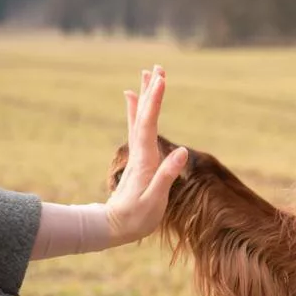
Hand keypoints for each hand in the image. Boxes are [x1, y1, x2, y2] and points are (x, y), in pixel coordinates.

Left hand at [106, 66, 187, 246]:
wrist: (112, 228)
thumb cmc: (135, 218)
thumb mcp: (154, 201)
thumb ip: (166, 176)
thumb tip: (182, 150)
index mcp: (145, 160)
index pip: (149, 124)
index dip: (154, 101)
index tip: (160, 80)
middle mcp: (139, 152)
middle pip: (143, 115)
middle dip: (150, 91)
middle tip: (156, 67)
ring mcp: (137, 154)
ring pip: (139, 118)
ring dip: (144, 96)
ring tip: (147, 75)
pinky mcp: (138, 158)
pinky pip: (137, 127)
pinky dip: (136, 110)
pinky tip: (133, 99)